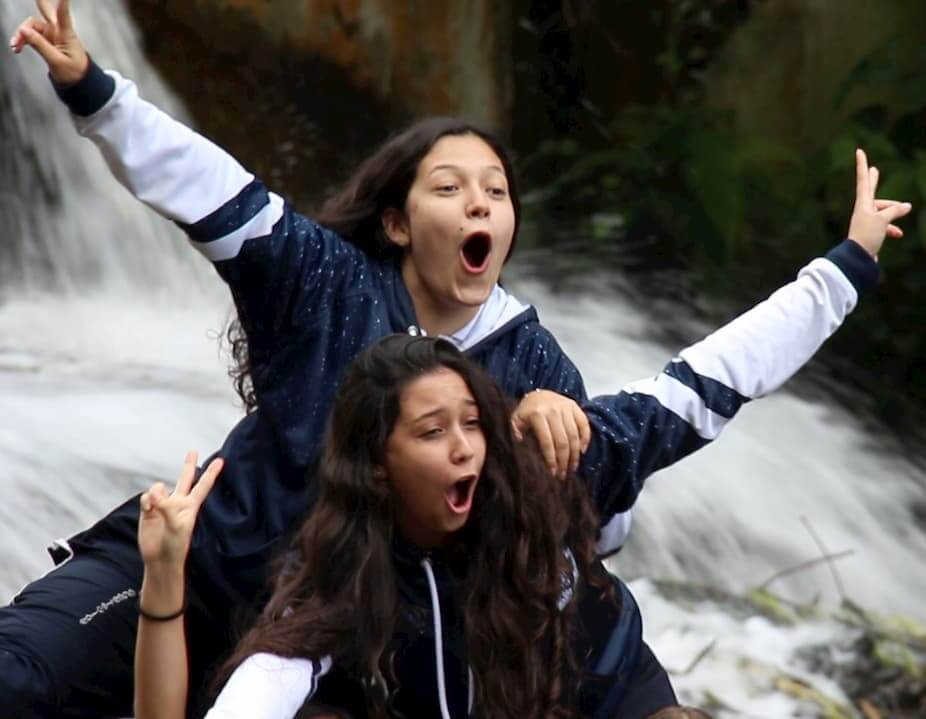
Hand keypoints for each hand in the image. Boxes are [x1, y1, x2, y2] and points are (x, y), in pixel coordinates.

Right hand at [9, 0, 88, 84]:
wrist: (79, 82)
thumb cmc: (74, 72)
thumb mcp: (56, 61)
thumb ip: (40, 45)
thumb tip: (23, 30)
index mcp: (66, 34)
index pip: (63, 15)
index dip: (63, 3)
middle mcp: (58, 30)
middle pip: (45, 11)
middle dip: (40, 2)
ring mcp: (51, 34)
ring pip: (32, 26)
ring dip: (22, 33)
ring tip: (15, 46)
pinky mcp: (46, 40)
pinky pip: (30, 35)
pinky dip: (22, 40)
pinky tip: (17, 47)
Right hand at [137, 451, 223, 568]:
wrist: (160, 559)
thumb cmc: (175, 546)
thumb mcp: (177, 526)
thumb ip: (167, 507)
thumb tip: (156, 492)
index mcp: (191, 506)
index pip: (203, 485)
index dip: (211, 473)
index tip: (221, 460)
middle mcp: (178, 503)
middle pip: (184, 479)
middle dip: (188, 465)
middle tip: (193, 451)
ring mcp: (163, 505)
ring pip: (158, 488)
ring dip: (155, 493)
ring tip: (155, 506)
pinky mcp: (149, 510)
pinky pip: (146, 498)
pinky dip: (146, 501)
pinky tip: (148, 510)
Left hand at [512, 390, 590, 477]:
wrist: (539, 393)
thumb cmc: (527, 411)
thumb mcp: (516, 419)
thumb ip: (515, 431)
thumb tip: (519, 442)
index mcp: (537, 414)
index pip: (547, 441)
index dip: (551, 459)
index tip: (552, 472)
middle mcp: (553, 410)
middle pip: (562, 441)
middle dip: (563, 461)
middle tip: (563, 474)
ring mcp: (566, 407)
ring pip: (574, 435)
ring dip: (574, 454)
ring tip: (572, 467)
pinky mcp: (575, 406)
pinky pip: (584, 424)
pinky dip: (585, 439)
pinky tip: (582, 451)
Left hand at [847, 148, 911, 259]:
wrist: (858, 258)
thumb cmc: (867, 236)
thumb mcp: (882, 220)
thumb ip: (894, 210)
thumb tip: (907, 206)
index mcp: (863, 204)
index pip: (864, 180)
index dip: (863, 166)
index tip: (859, 151)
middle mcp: (863, 210)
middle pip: (871, 191)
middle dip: (873, 181)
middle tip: (873, 169)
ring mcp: (866, 221)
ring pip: (883, 211)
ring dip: (893, 213)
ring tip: (906, 211)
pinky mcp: (870, 232)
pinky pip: (884, 225)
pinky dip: (891, 228)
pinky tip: (898, 234)